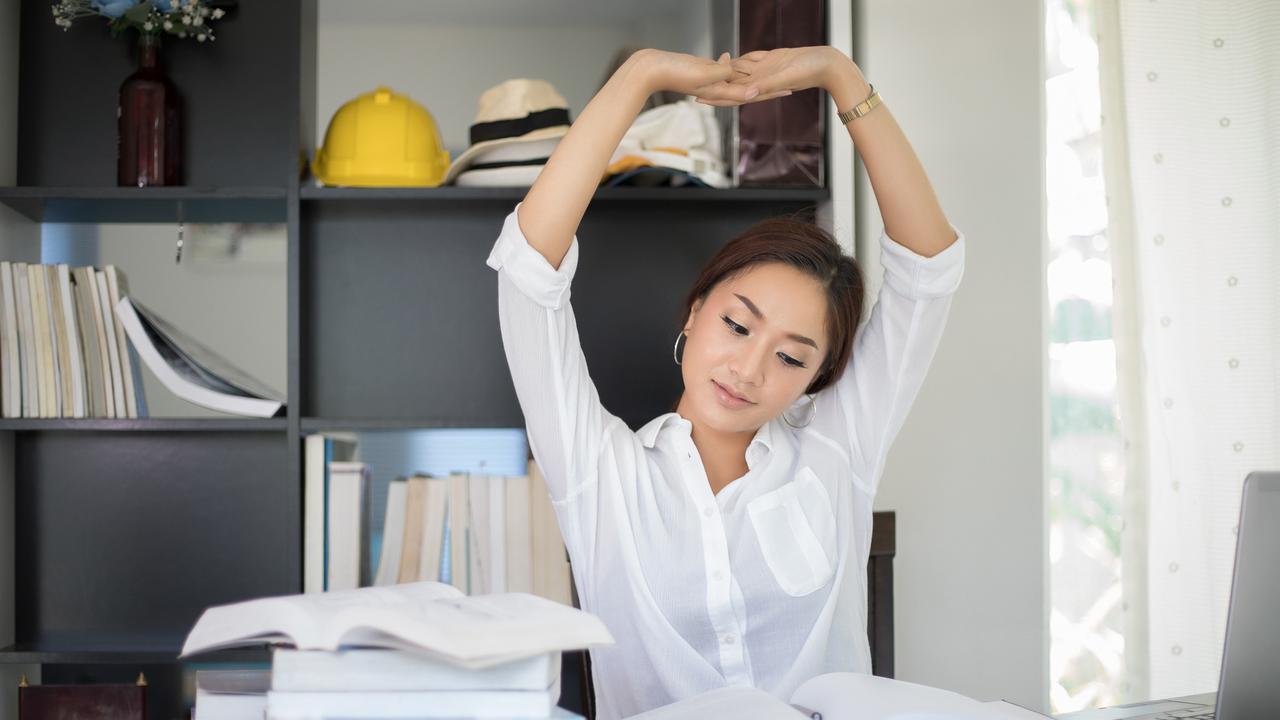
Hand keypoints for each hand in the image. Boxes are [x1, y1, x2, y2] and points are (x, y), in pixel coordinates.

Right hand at [632, 49, 789, 105]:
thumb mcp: (704, 72)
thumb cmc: (675, 72)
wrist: (651, 69)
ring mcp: (708, 80)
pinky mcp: (700, 71)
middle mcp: (716, 88)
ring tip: (765, 71)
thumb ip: (724, 74)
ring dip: (749, 75)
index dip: (769, 91)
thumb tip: (741, 76)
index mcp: (719, 91)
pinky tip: (729, 57)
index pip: (750, 93)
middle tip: (788, 85)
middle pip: (747, 88)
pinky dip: (728, 64)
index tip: (787, 90)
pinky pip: (720, 68)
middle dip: (767, 88)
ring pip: (734, 78)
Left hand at [697, 46, 854, 106]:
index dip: (715, 96)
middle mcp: (760, 82)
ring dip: (723, 72)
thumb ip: (767, 85)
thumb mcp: (786, 77)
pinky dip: (738, 61)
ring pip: (739, 73)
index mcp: (761, 89)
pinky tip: (727, 59)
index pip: (733, 95)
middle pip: (731, 85)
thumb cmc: (810, 72)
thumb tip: (748, 95)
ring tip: (706, 71)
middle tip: (693, 81)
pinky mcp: (771, 61)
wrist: (827, 64)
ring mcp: (765, 71)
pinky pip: (750, 62)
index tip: (698, 96)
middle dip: (713, 84)